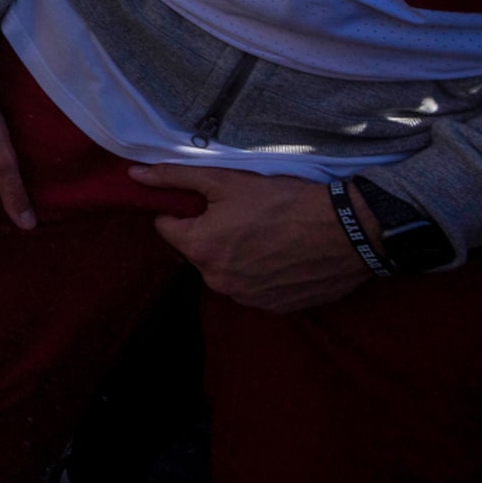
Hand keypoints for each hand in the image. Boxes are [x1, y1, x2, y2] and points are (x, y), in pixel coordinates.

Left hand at [130, 164, 374, 312]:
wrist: (347, 231)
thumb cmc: (284, 201)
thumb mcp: (225, 180)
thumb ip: (174, 178)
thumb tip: (134, 175)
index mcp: (200, 249)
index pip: (167, 228)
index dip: (185, 211)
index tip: (209, 203)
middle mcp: (217, 281)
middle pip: (196, 251)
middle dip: (211, 233)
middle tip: (243, 215)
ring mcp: (247, 298)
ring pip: (225, 270)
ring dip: (236, 255)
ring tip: (266, 234)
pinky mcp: (274, 307)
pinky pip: (253, 287)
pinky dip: (260, 272)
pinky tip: (281, 254)